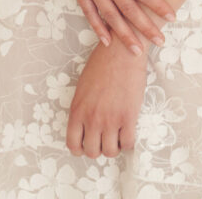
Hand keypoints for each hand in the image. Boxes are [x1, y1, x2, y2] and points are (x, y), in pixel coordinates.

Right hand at [21, 0, 175, 54]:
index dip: (158, 4)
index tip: (171, 17)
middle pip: (129, 8)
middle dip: (146, 26)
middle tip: (160, 41)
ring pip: (110, 15)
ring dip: (124, 34)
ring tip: (137, 50)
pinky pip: (89, 12)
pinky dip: (98, 27)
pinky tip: (106, 40)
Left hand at [66, 37, 147, 158]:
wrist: (121, 51)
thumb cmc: (102, 63)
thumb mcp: (83, 87)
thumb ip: (82, 107)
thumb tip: (86, 124)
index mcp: (77, 110)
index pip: (73, 144)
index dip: (81, 148)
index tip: (88, 142)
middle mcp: (92, 118)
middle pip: (92, 151)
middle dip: (98, 147)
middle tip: (105, 137)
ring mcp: (110, 119)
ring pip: (110, 151)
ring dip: (114, 146)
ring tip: (117, 134)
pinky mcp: (128, 116)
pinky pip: (128, 144)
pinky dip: (128, 142)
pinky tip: (128, 130)